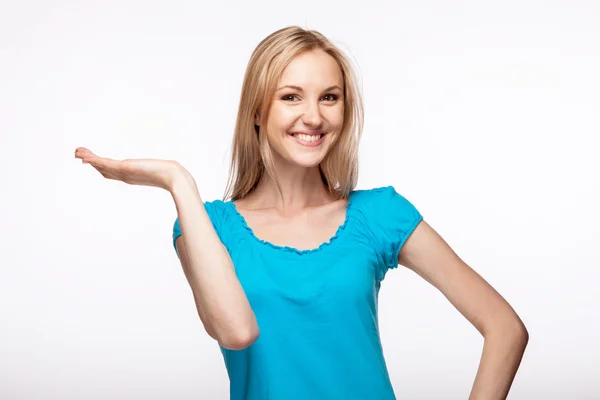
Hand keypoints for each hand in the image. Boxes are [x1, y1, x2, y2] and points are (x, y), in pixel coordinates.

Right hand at [74, 147, 188, 191]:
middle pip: (103, 169)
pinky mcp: (124, 168)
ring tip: (77, 152)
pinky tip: (85, 156)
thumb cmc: (172, 175)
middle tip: (78, 154)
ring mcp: (124, 173)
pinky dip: (94, 160)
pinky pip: (105, 163)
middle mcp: (125, 176)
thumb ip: (163, 168)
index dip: (100, 166)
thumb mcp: (163, 169)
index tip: (91, 160)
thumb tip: (172, 166)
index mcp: (132, 176)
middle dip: (91, 162)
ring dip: (88, 158)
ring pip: (101, 166)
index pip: (112, 172)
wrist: (175, 178)